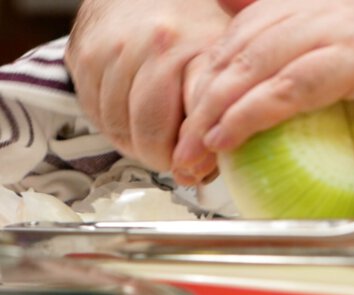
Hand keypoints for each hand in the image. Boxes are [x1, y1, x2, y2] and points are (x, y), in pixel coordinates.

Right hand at [65, 0, 229, 173]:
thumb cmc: (195, 23)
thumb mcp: (228, 59)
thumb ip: (228, 102)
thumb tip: (218, 159)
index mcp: (198, 50)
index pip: (195, 121)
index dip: (196, 155)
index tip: (199, 171)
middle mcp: (154, 48)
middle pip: (149, 133)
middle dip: (163, 159)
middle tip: (176, 163)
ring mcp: (113, 51)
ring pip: (118, 128)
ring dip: (136, 146)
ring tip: (156, 142)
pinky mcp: (83, 54)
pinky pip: (94, 112)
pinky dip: (113, 127)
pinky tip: (132, 121)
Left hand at [170, 0, 353, 183]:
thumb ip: (322, 68)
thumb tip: (296, 105)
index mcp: (308, 10)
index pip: (235, 46)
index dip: (206, 90)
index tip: (194, 132)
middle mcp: (310, 11)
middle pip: (230, 57)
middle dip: (197, 108)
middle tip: (180, 155)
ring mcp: (333, 31)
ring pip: (250, 69)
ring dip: (212, 116)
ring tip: (191, 156)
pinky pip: (289, 87)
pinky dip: (252, 113)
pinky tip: (229, 137)